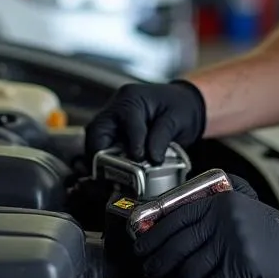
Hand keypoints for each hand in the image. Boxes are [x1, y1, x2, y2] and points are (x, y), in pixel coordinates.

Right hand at [84, 80, 206, 164]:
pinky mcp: (111, 136)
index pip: (126, 120)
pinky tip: (115, 176)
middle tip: (115, 175)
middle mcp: (115, 109)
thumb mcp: (177, 118)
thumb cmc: (179, 107)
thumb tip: (151, 158)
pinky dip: (105, 164)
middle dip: (103, 156)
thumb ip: (163, 136)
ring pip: (94, 144)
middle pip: (97, 133)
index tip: (141, 159)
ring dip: (101, 162)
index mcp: (131, 98)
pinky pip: (100, 151)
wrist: (183, 106)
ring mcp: (110, 123)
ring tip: (113, 179)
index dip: (134, 143)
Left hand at [132, 175, 278, 277]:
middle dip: (157, 265)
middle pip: (174, 247)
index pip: (173, 218)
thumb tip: (170, 226)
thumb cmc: (275, 235)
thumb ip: (212, 211)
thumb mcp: (242, 208)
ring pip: (188, 271)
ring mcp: (232, 241)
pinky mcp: (242, 265)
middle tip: (153, 273)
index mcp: (221, 202)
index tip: (142, 248)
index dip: (151, 236)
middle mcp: (223, 219)